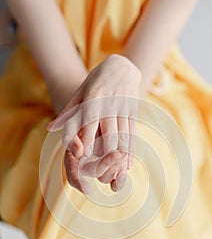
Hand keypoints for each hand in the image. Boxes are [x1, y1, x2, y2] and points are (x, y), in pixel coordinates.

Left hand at [47, 54, 140, 191]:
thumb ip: (68, 112)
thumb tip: (50, 128)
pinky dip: (131, 149)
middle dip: (106, 153)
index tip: (82, 157)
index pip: (89, 122)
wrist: (123, 66)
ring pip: (124, 135)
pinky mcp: (133, 112)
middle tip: (102, 172)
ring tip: (117, 172)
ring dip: (121, 155)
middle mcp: (109, 104)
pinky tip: (128, 162)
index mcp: (93, 99)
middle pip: (109, 132)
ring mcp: (123, 108)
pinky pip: (133, 133)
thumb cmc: (97, 80)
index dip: (86, 140)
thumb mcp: (80, 92)